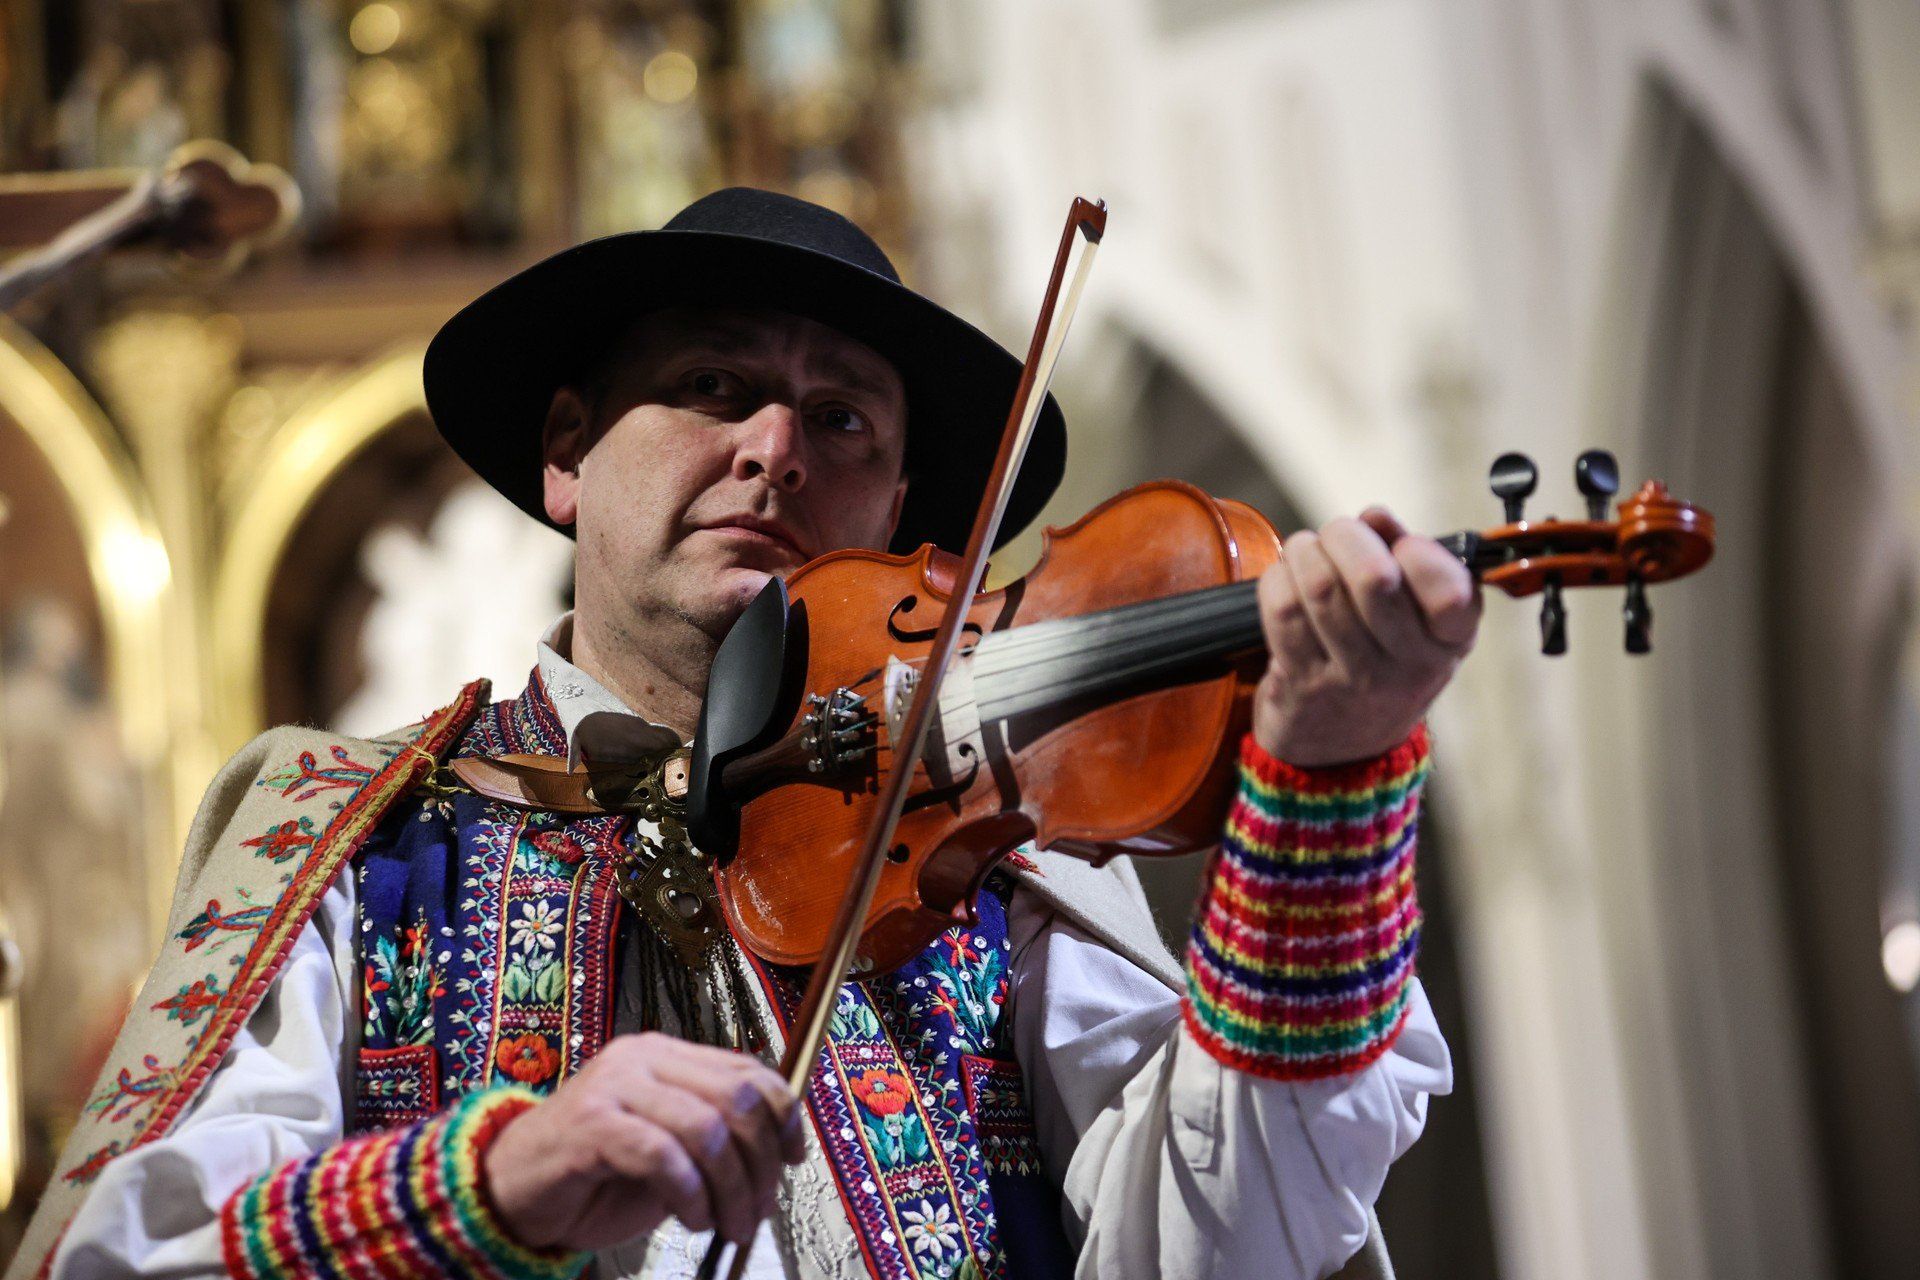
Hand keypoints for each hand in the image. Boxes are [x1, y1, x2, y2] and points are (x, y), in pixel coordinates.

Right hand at [482, 1032, 805, 1251]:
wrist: (509, 1192)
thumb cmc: (593, 1177)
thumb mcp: (670, 1153)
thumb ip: (715, 1140)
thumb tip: (777, 1157)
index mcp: (667, 1056)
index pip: (749, 1070)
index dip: (784, 1115)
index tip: (794, 1159)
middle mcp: (643, 1059)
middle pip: (737, 1098)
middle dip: (761, 1162)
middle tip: (760, 1209)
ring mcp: (615, 1086)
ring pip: (706, 1128)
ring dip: (731, 1188)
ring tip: (728, 1224)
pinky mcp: (590, 1124)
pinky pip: (662, 1153)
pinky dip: (690, 1192)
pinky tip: (693, 1220)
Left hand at [1252, 507, 1479, 765]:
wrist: (1343, 749)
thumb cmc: (1384, 660)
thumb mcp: (1419, 620)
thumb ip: (1406, 559)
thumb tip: (1377, 516)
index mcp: (1450, 642)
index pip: (1449, 591)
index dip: (1418, 552)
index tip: (1399, 546)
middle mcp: (1408, 667)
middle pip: (1374, 579)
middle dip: (1346, 536)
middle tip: (1338, 534)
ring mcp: (1354, 681)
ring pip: (1321, 590)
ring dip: (1305, 552)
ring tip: (1306, 549)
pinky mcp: (1303, 685)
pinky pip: (1282, 613)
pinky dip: (1277, 580)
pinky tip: (1285, 576)